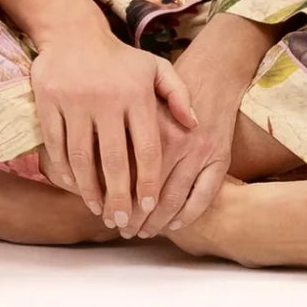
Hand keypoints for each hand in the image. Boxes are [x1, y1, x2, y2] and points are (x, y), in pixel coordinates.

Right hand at [29, 27, 198, 231]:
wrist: (73, 33)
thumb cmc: (119, 58)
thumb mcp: (154, 68)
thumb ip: (178, 94)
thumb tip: (195, 125)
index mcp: (135, 94)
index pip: (146, 149)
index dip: (149, 182)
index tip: (150, 206)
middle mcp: (106, 99)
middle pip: (114, 162)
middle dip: (120, 198)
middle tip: (124, 221)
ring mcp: (75, 102)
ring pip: (83, 159)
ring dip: (91, 191)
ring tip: (100, 210)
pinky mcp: (49, 103)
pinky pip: (58, 147)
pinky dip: (66, 172)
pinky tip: (76, 186)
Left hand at [119, 53, 243, 239]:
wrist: (212, 75)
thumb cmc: (167, 93)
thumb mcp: (139, 99)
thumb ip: (117, 128)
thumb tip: (86, 163)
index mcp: (150, 126)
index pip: (128, 175)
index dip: (115, 199)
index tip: (104, 213)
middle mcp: (176, 141)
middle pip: (149, 192)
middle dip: (133, 217)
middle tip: (122, 228)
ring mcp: (200, 152)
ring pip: (174, 200)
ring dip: (156, 222)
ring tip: (143, 231)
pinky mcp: (220, 159)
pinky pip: (202, 198)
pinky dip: (186, 217)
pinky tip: (173, 225)